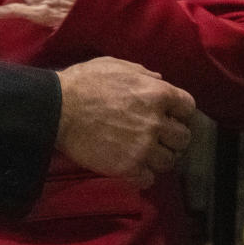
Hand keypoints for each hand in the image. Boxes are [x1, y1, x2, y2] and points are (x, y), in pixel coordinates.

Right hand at [55, 57, 194, 189]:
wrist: (55, 109)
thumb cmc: (82, 83)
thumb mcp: (112, 65)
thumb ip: (141, 73)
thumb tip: (160, 80)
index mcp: (156, 93)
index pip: (188, 107)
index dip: (178, 111)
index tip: (168, 115)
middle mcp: (156, 122)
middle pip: (183, 138)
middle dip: (171, 136)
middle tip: (155, 135)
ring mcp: (144, 147)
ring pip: (169, 160)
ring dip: (157, 157)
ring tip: (142, 152)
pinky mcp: (128, 167)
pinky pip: (149, 179)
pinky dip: (142, 174)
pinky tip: (130, 165)